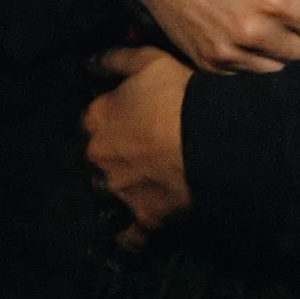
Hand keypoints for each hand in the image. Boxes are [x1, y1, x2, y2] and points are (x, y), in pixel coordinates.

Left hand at [83, 46, 192, 250]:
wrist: (209, 137)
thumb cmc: (179, 93)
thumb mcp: (149, 61)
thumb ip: (116, 59)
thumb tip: (90, 63)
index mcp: (97, 119)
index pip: (91, 119)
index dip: (110, 116)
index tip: (128, 114)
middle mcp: (100, 157)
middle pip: (98, 158)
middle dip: (112, 154)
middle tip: (140, 147)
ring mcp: (120, 190)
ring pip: (112, 191)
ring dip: (121, 187)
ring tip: (144, 182)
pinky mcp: (143, 216)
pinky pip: (130, 235)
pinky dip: (129, 238)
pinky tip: (131, 238)